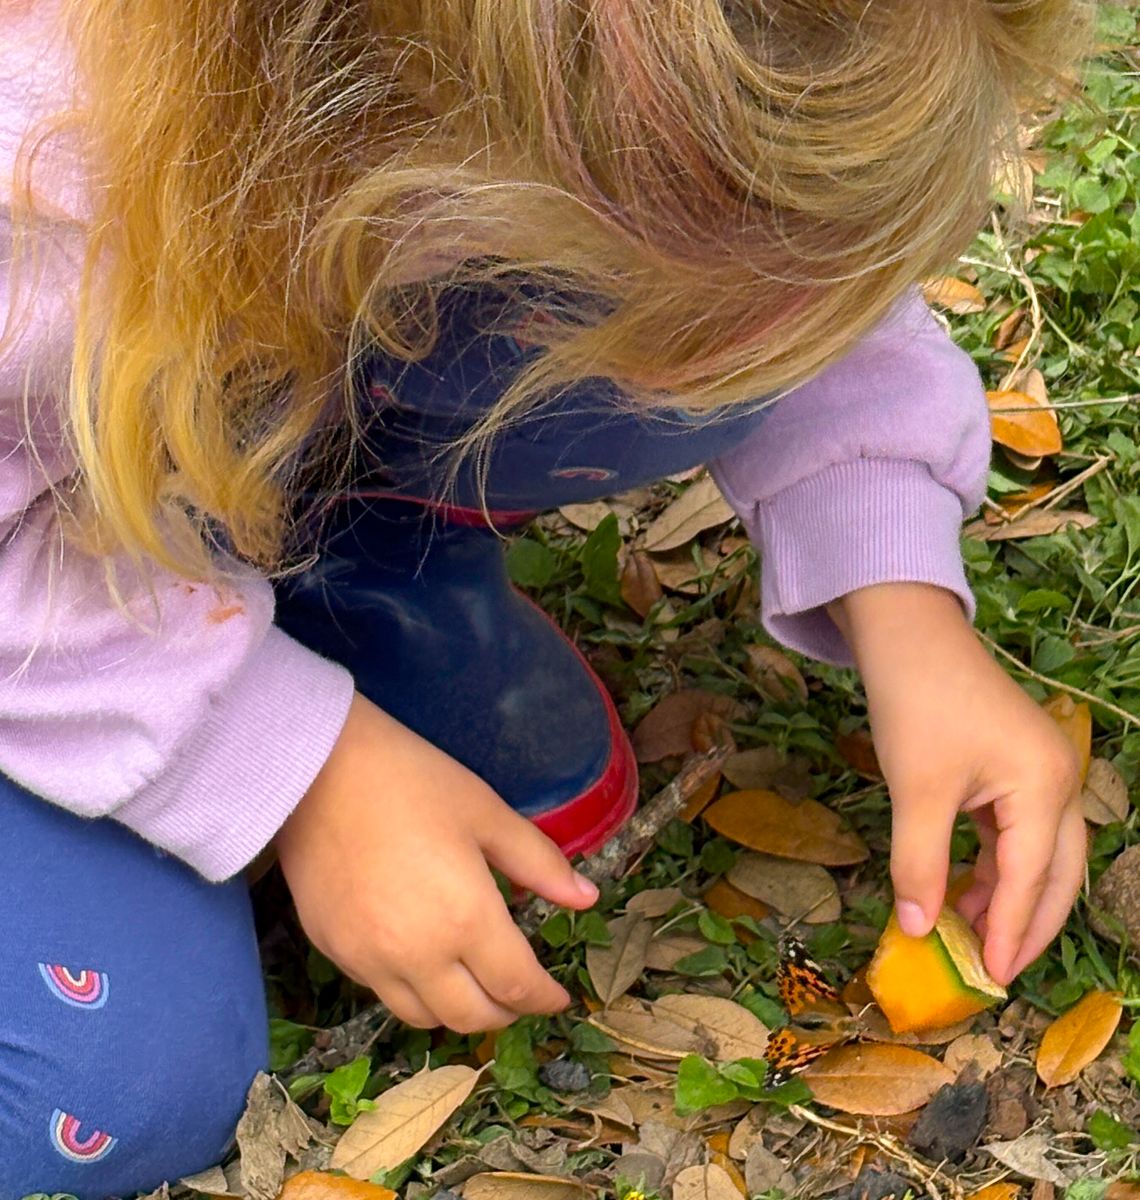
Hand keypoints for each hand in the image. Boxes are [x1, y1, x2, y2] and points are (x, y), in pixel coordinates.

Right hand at [275, 693, 598, 1031]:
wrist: (317, 769)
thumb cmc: (413, 781)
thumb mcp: (487, 813)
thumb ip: (539, 863)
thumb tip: (587, 898)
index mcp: (466, 920)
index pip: (516, 986)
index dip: (544, 998)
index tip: (557, 997)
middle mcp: (417, 956)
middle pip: (471, 1017)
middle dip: (504, 1012)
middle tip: (518, 992)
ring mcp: (368, 960)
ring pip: (422, 1017)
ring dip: (456, 1010)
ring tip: (472, 982)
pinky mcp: (332, 951)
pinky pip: (381, 992)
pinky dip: (412, 990)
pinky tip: (420, 957)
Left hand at [831, 583, 1084, 984]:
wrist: (904, 632)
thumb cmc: (915, 703)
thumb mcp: (916, 790)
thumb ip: (919, 863)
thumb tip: (917, 929)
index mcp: (1045, 786)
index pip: (1032, 879)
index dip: (1008, 932)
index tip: (988, 978)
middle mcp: (1057, 781)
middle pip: (1055, 873)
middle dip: (1025, 924)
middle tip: (992, 970)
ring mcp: (1038, 770)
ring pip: (1035, 853)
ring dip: (1006, 894)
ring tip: (965, 934)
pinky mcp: (1012, 764)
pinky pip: (1014, 830)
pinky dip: (993, 864)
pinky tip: (961, 886)